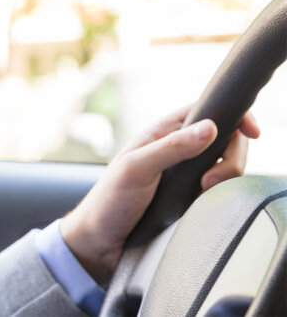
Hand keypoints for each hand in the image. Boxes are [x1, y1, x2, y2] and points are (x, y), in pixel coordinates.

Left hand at [60, 105, 259, 283]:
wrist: (99, 241)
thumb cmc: (108, 200)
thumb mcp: (135, 169)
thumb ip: (171, 147)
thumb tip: (210, 128)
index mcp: (163, 132)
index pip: (208, 110)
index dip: (234, 116)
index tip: (252, 132)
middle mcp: (177, 149)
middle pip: (226, 140)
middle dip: (232, 158)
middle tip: (209, 182)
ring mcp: (186, 173)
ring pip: (226, 166)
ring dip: (226, 178)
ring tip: (201, 193)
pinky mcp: (190, 196)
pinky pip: (219, 190)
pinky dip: (221, 194)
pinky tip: (204, 203)